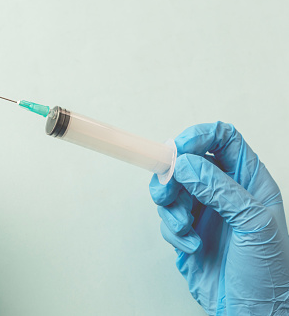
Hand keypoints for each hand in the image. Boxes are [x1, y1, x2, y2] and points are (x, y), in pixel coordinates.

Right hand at [150, 122, 288, 314]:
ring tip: (185, 227)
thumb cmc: (269, 271)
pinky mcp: (187, 231)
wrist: (253, 312)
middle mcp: (224, 191)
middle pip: (187, 162)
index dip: (198, 137)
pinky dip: (173, 231)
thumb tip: (186, 164)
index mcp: (248, 181)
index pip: (222, 139)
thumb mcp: (253, 224)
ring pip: (172, 189)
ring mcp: (204, 211)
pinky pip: (167, 218)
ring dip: (171, 207)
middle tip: (167, 191)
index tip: (178, 150)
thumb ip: (219, 189)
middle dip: (172, 175)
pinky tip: (191, 246)